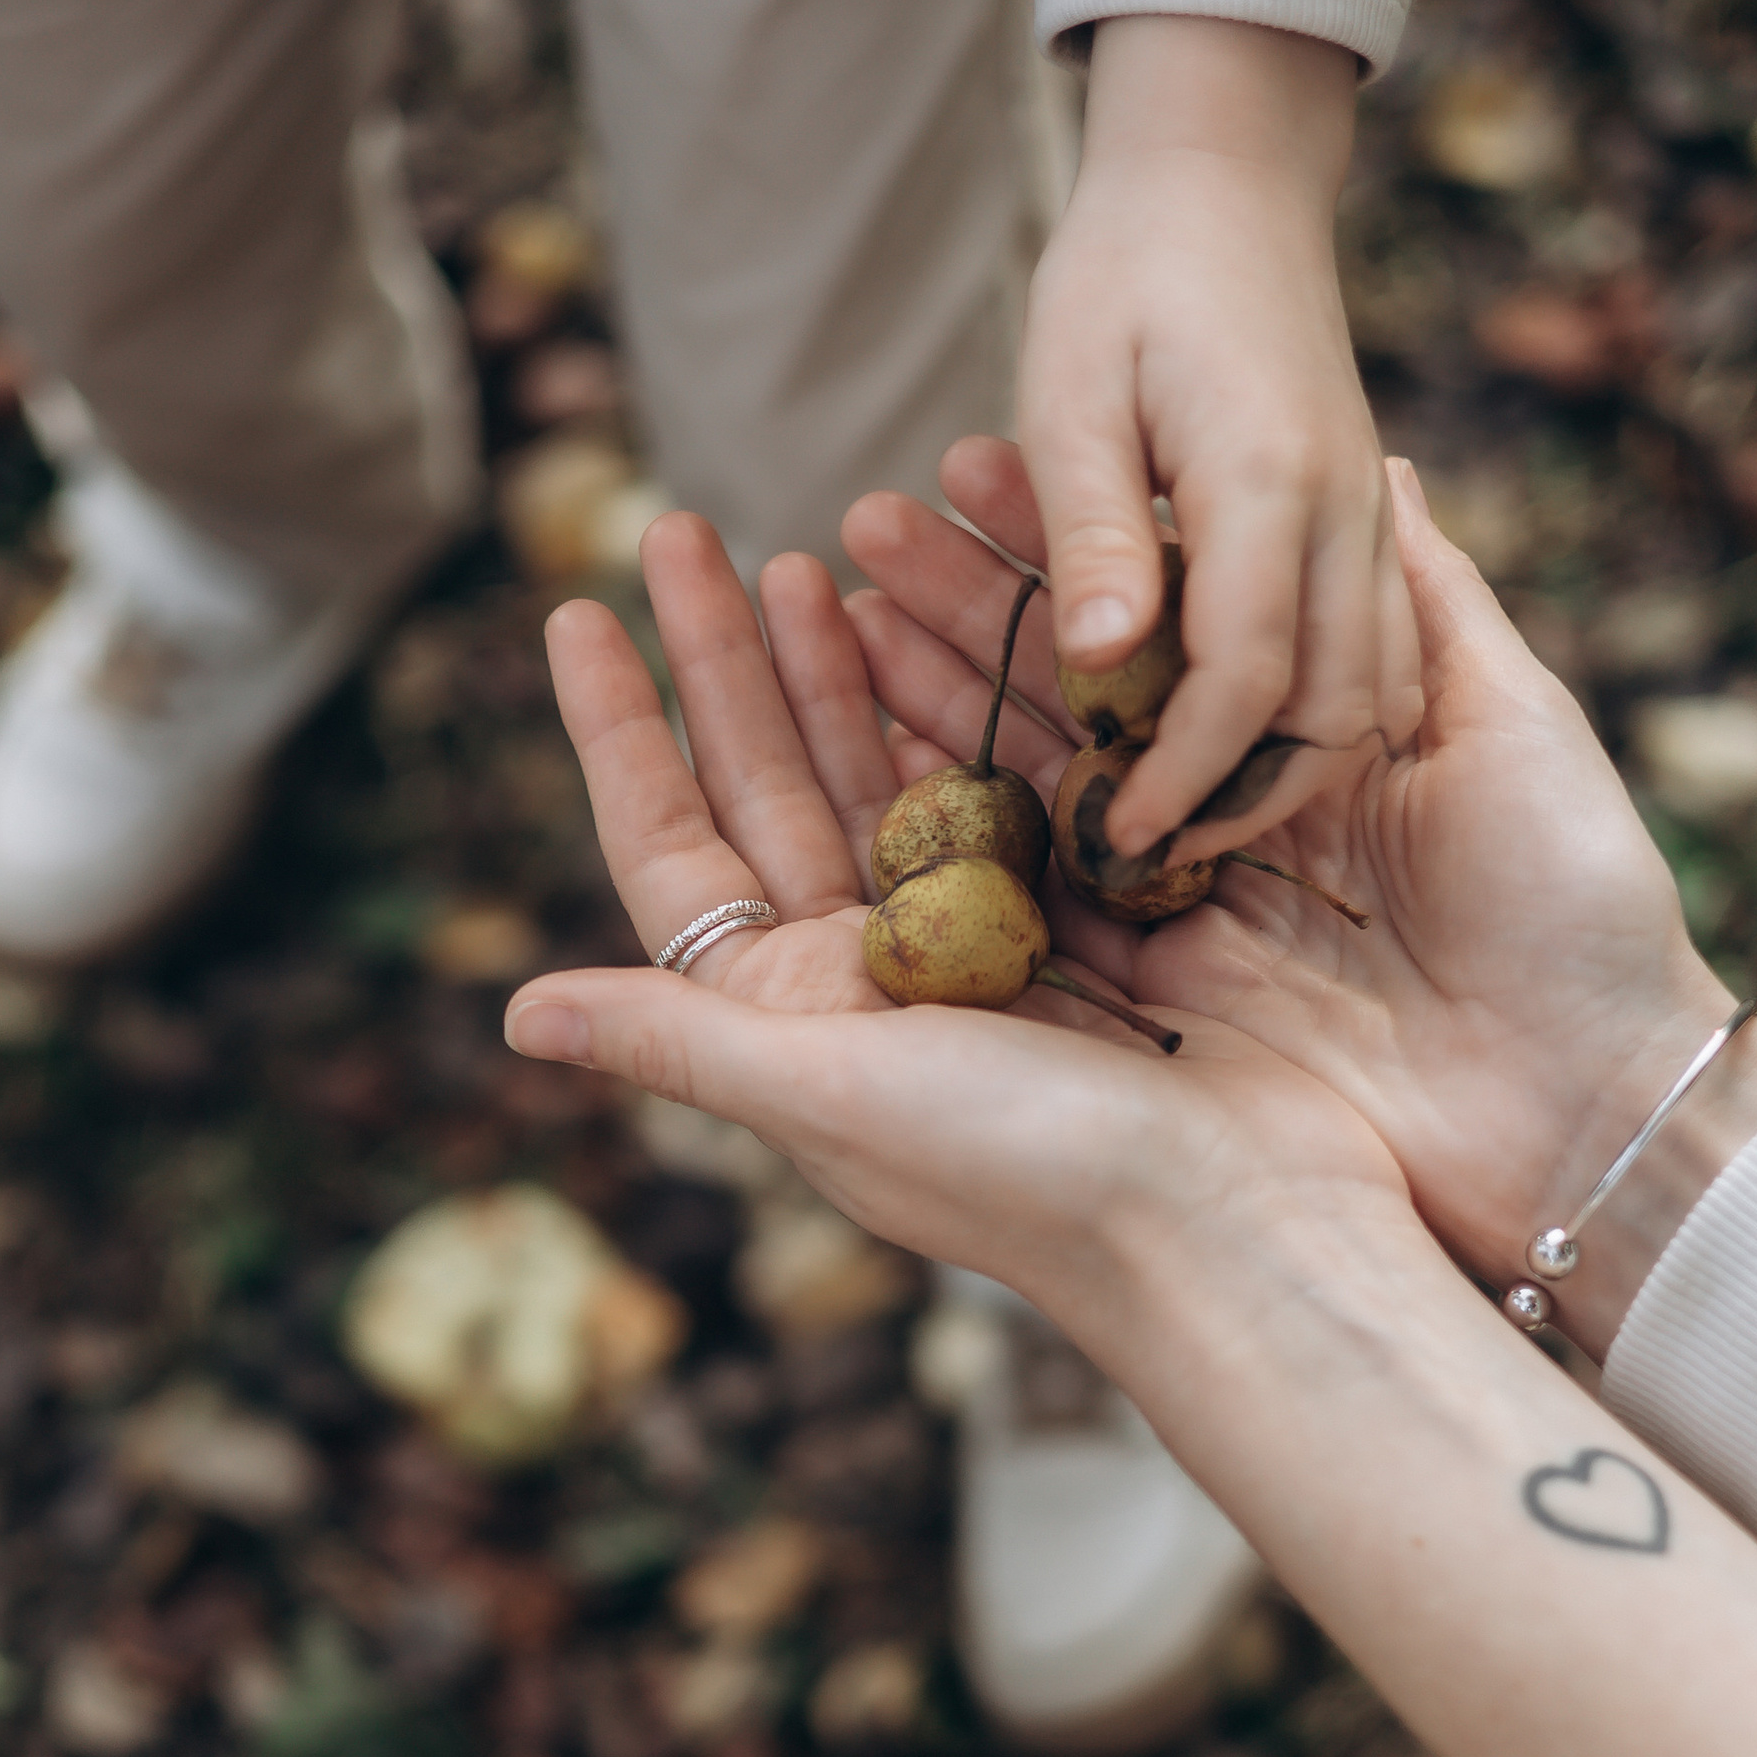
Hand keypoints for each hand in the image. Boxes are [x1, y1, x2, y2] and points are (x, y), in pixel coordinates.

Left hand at [506, 509, 1411, 1356]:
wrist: (1243, 1229)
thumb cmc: (1033, 1179)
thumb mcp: (837, 1096)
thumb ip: (682, 1041)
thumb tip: (514, 1010)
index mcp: (793, 1021)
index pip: (675, 848)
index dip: (621, 729)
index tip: (577, 609)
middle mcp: (869, 982)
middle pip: (770, 786)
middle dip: (726, 659)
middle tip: (689, 528)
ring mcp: (978, 947)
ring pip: (882, 768)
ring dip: (843, 660)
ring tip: (816, 548)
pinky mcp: (1085, 920)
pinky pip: (1002, 776)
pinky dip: (968, 693)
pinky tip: (943, 612)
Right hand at [846, 448, 1756, 1314]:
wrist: (1589, 1116)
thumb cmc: (1580, 912)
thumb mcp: (1514, 731)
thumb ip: (1430, 608)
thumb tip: (1386, 469)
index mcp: (1302, 755)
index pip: (1150, 629)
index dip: (1058, 549)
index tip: (964, 470)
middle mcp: (1224, 835)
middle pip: (1062, 704)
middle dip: (953, 617)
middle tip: (858, 527)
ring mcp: (1177, 929)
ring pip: (1024, 793)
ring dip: (919, 700)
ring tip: (825, 601)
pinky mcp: (1156, 1016)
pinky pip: (1032, 910)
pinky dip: (943, 828)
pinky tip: (853, 742)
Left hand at [1019, 16, 1419, 858]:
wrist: (1225, 175)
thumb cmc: (1122, 273)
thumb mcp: (1072, 389)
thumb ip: (1091, 529)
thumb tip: (1096, 664)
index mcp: (1264, 482)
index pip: (1244, 677)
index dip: (1182, 774)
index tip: (1114, 835)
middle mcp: (1341, 509)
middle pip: (1332, 708)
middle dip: (1246, 797)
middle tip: (1152, 848)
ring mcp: (1368, 512)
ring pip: (1370, 689)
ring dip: (1291, 767)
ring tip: (1190, 811)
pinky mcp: (1366, 513)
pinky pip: (1376, 647)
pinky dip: (1321, 713)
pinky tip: (1242, 742)